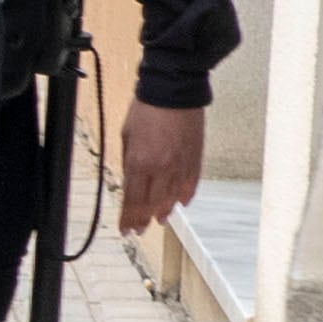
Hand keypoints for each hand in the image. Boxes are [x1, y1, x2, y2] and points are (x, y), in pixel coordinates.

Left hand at [118, 99, 204, 235]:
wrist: (173, 90)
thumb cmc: (146, 110)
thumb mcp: (126, 137)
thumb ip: (129, 163)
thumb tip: (130, 182)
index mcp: (140, 162)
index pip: (133, 200)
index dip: (129, 218)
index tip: (126, 230)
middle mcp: (162, 168)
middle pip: (152, 203)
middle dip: (144, 219)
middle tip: (140, 230)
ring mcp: (181, 164)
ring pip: (173, 197)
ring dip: (164, 210)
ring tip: (159, 220)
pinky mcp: (196, 158)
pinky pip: (191, 184)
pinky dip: (185, 195)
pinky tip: (180, 203)